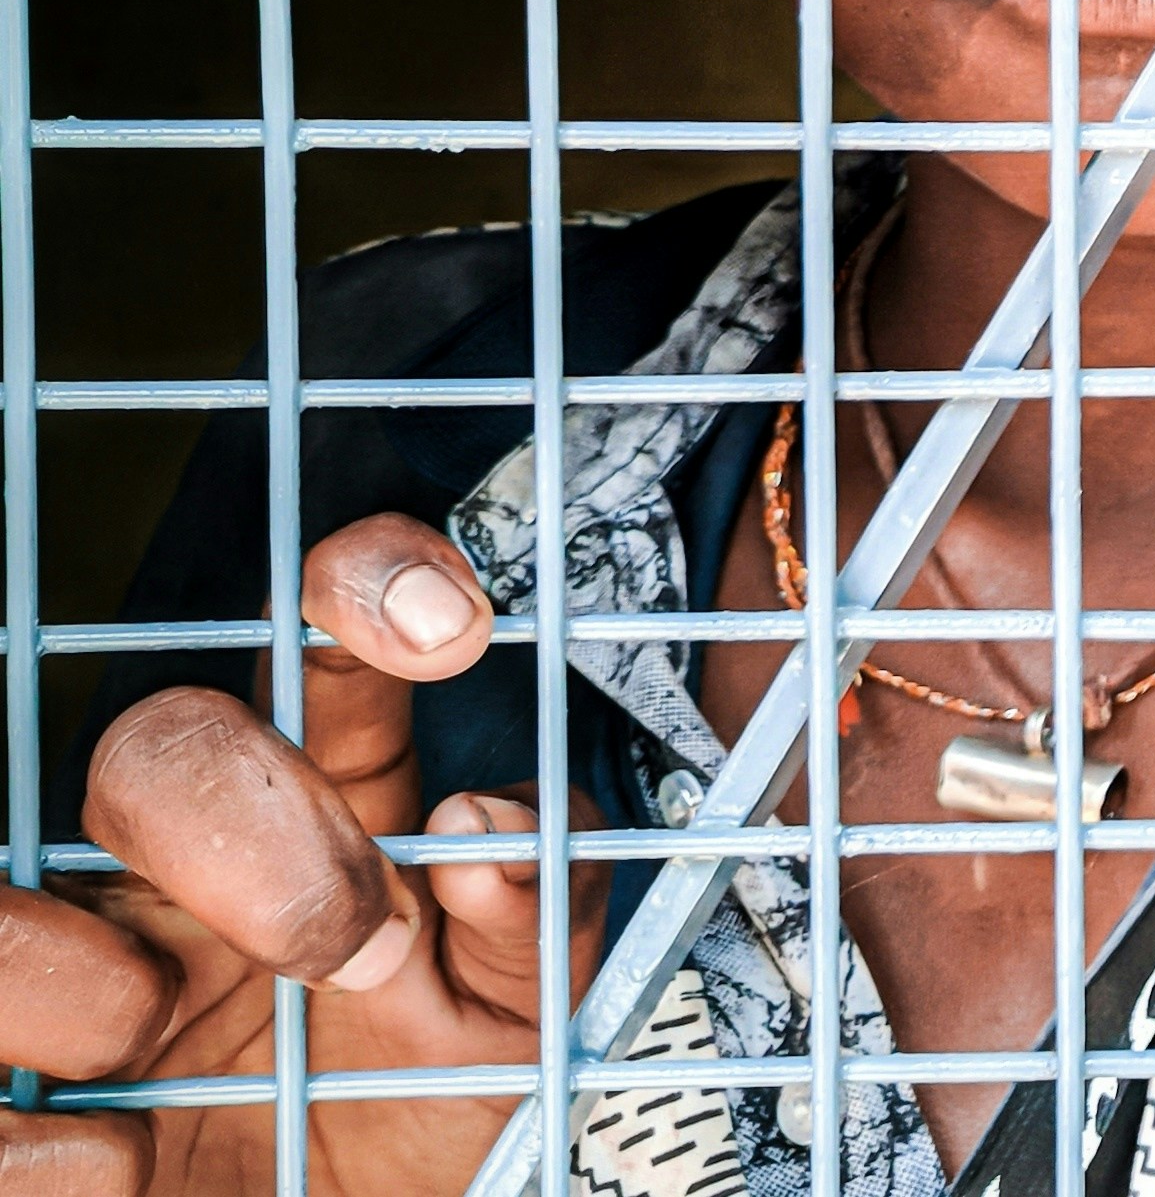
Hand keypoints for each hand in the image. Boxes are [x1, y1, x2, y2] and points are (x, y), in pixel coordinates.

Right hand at [0, 517, 605, 1195]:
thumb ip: (533, 923)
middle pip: (154, 740)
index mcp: (320, 809)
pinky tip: (120, 1161)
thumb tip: (487, 831)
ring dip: (87, 981)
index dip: (362, 584)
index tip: (441, 624)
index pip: (319, 638)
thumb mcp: (516, 1026)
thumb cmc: (421, 1116)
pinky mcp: (8, 1119)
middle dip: (249, 825)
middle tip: (348, 946)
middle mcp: (180, 866)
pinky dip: (45, 1145)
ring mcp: (65, 976)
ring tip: (164, 1048)